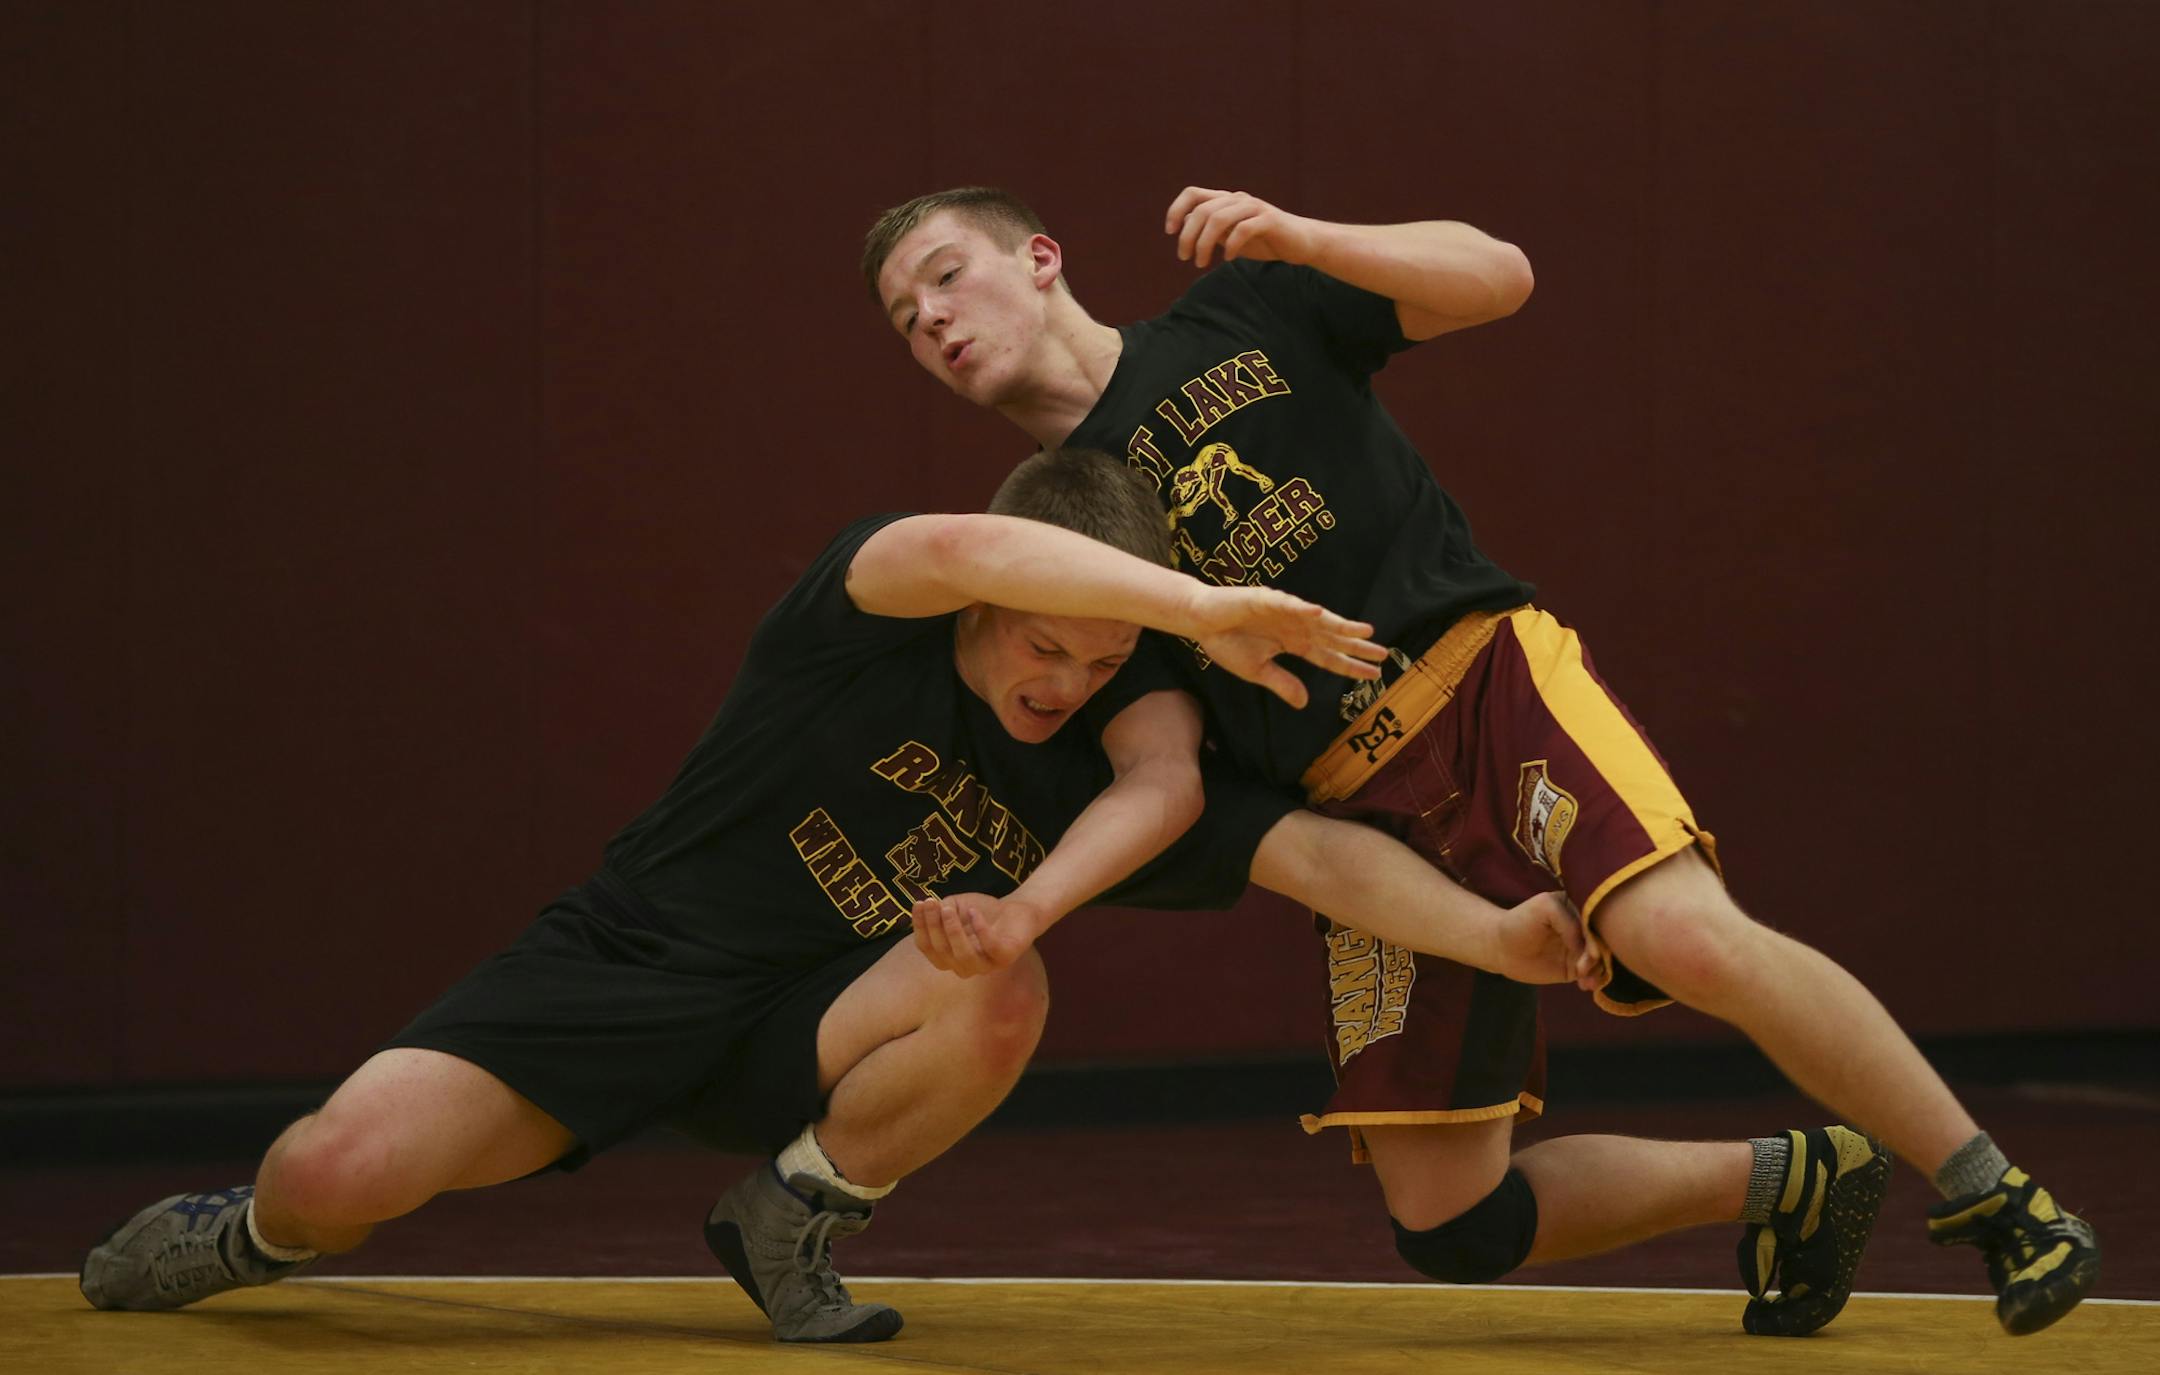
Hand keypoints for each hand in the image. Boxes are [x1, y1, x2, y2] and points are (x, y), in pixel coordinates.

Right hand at [910, 892, 1044, 977]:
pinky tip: (975, 912)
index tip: (919, 904)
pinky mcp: (1005, 957)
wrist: (1015, 909)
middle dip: (934, 926)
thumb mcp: (954, 907)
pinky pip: (990, 947)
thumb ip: (939, 910)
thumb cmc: (980, 911)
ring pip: (964, 956)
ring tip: (948, 909)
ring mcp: (986, 965)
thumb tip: (924, 909)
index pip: (927, 947)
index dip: (920, 927)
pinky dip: (980, 929)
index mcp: (948, 957)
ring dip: (953, 931)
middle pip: (942, 952)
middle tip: (932, 902)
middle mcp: (964, 966)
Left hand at [1165, 187, 1325, 268]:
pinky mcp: (1269, 220)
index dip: (1176, 209)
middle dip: (1188, 235)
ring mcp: (1254, 207)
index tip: (1170, 232)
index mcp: (1226, 200)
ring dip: (1204, 243)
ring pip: (1218, 219)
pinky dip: (1231, 245)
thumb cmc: (1264, 240)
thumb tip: (1184, 227)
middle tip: (1185, 258)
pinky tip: (1228, 259)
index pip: (1193, 194)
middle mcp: (1238, 199)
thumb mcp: (1230, 236)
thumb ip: (1210, 231)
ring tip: (1201, 263)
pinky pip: (1243, 229)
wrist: (1301, 243)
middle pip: (1202, 210)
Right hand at [1187, 585, 1383, 707]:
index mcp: (1293, 643)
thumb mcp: (1256, 672)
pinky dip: (1302, 608)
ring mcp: (1282, 611)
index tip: (1373, 675)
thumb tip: (1305, 704)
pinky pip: (1286, 604)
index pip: (1328, 656)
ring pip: (1318, 620)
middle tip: (1383, 654)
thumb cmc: (1227, 642)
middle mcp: (1294, 626)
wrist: (1201, 622)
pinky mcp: (1264, 599)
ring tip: (1364, 631)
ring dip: (1340, 625)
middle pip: (1331, 637)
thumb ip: (1282, 684)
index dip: (1350, 665)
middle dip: (1357, 645)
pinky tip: (1320, 614)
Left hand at [1491, 890, 1599, 986]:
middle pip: (1603, 942)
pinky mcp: (1575, 969)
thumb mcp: (1545, 909)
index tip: (1592, 951)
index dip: (1597, 936)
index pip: (1598, 921)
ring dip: (1596, 970)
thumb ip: (1569, 923)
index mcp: (1579, 908)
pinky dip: (1592, 981)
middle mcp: (1583, 929)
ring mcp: (1580, 950)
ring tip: (1581, 976)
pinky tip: (1584, 985)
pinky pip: (1591, 975)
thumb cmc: (1520, 921)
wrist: (1501, 947)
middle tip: (1583, 966)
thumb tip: (1586, 948)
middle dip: (1597, 956)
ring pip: (1600, 961)